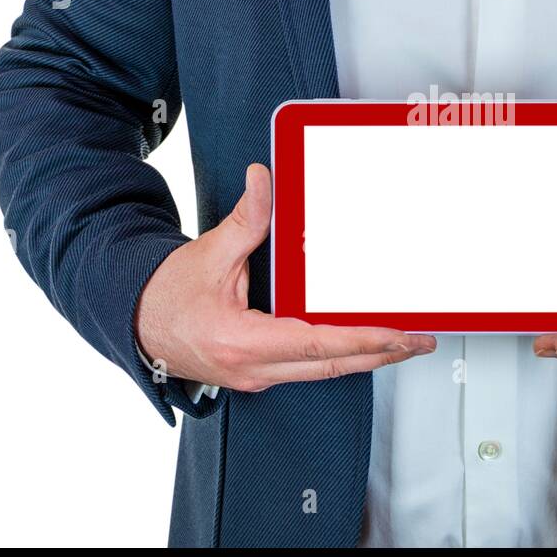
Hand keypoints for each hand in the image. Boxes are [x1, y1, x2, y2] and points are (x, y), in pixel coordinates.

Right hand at [136, 163, 435, 391]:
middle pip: (331, 366)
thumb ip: (246, 219)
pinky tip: (364, 345)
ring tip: (404, 343)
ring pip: (323, 372)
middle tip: (420, 340)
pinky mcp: (259, 375)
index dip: (363, 339)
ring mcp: (257, 377)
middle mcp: (252, 369)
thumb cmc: (167, 296)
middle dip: (382, 353)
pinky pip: (309, 368)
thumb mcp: (209, 254)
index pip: (317, 343)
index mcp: (242, 341)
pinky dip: (340, 357)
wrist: (136, 325)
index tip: (398, 333)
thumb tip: (263, 179)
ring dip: (367, 357)